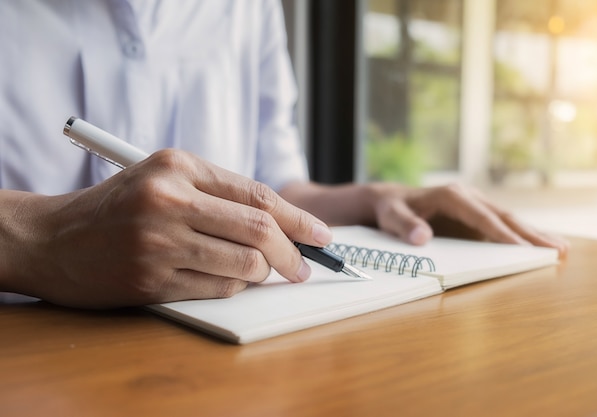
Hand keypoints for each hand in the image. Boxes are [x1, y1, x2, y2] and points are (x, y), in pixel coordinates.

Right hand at [1, 150, 331, 307]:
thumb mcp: (165, 178)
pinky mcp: (151, 281)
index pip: (257, 195)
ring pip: (244, 266)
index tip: (321, 236)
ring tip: (263, 272)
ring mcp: (158, 243)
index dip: (297, 219)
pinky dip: (234, 289)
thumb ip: (221, 195)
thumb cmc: (118, 206)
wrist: (53, 239)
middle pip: (259, 230)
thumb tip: (283, 227)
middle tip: (304, 267)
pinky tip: (227, 282)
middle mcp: (169, 201)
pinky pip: (217, 290)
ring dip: (264, 274)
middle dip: (293, 253)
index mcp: (178, 167)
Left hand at [370, 183, 568, 256]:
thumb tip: (423, 237)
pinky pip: (500, 225)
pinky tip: (540, 245)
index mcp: (451, 195)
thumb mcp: (391, 217)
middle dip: (531, 234)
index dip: (503, 234)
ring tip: (561, 249)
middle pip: (503, 216)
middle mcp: (467, 196)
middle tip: (558, 250)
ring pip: (507, 219)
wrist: (390, 200)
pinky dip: (521, 235)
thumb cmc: (391, 209)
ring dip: (533, 234)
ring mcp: (474, 204)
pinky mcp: (475, 214)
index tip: (524, 249)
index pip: (482, 217)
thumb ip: (405, 227)